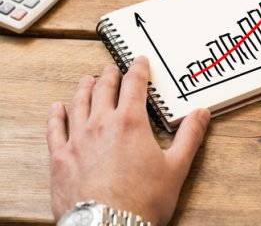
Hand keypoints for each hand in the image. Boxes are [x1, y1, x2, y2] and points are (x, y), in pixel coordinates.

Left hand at [46, 56, 210, 223]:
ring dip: (85, 87)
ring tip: (88, 79)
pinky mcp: (60, 157)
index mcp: (130, 122)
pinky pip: (55, 129)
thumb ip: (190, 136)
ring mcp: (78, 139)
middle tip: (114, 69)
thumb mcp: (176, 167)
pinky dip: (56, 115)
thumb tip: (202, 114)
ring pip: (79, 102)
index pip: (134, 84)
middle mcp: (102, 124)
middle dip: (111, 75)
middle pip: (105, 88)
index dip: (138, 69)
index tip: (139, 61)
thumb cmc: (142, 201)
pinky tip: (56, 108)